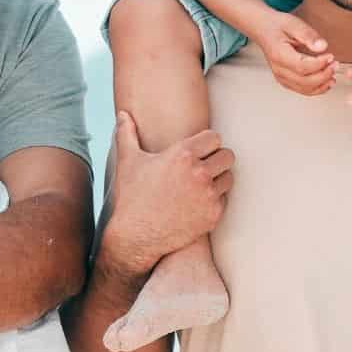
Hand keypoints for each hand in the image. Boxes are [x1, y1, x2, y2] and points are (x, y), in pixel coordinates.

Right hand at [99, 111, 235, 272]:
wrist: (135, 236)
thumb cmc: (131, 197)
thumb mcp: (127, 161)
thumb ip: (127, 133)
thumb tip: (123, 114)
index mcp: (182, 155)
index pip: (214, 137)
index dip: (206, 143)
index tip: (199, 150)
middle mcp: (199, 174)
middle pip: (227, 156)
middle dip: (216, 159)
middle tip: (203, 166)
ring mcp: (208, 196)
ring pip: (229, 178)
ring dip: (219, 179)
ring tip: (202, 183)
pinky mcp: (212, 216)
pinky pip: (224, 199)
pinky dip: (215, 199)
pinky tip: (199, 201)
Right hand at [255, 11, 336, 96]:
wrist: (264, 30)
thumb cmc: (277, 26)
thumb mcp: (294, 24)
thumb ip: (309, 35)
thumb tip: (322, 46)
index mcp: (280, 55)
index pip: (302, 67)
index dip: (320, 64)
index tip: (330, 56)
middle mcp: (279, 70)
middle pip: (305, 81)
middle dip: (324, 75)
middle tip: (335, 64)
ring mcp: (281, 77)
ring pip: (305, 89)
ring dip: (322, 84)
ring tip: (333, 73)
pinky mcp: (286, 80)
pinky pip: (302, 90)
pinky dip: (316, 89)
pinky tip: (326, 82)